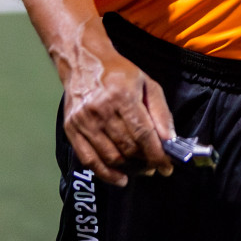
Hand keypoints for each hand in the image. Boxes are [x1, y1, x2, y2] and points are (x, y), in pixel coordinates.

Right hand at [58, 24, 174, 186]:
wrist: (83, 61)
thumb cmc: (120, 73)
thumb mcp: (147, 84)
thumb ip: (161, 112)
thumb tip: (170, 140)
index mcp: (122, 96)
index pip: (142, 133)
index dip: (157, 154)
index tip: (167, 167)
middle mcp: (101, 110)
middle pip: (127, 147)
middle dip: (145, 162)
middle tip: (155, 166)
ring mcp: (83, 121)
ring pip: (111, 157)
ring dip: (129, 168)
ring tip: (141, 168)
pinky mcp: (71, 129)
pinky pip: (89, 160)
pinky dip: (106, 174)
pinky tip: (120, 178)